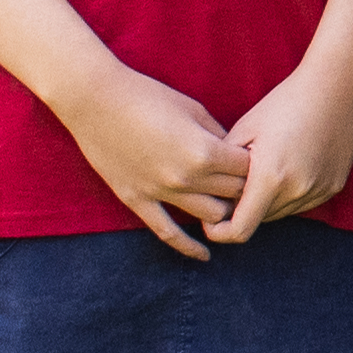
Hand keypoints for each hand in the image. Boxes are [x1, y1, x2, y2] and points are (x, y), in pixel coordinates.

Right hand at [68, 63, 255, 256]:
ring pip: (210, 217)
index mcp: (204, 151)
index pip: (248, 170)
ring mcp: (160, 192)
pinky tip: (205, 256)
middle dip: (245, 188)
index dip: (257, 165)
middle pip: (233, 195)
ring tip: (229, 205)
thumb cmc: (146, 96)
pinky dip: (189, 247)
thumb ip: (218, 136)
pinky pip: (167, 232)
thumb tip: (238, 155)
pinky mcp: (137, 200)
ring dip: (223, 212)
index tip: (258, 161)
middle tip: (249, 183)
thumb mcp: (193, 109)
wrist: (94, 100)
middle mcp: (186, 177)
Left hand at [218, 56, 352, 241]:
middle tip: (237, 181)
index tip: (210, 218)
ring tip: (266, 167)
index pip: (239, 230)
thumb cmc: (285, 103)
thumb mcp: (244, 130)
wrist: (337, 86)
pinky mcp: (334, 187)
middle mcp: (297, 191)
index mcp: (270, 177)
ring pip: (280, 213)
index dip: (218, 231)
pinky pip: (302, 203)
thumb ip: (224, 169)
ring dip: (267, 201)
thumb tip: (210, 195)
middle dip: (243, 209)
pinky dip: (289, 193)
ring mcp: (319, 191)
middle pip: (259, 220)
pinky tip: (290, 164)